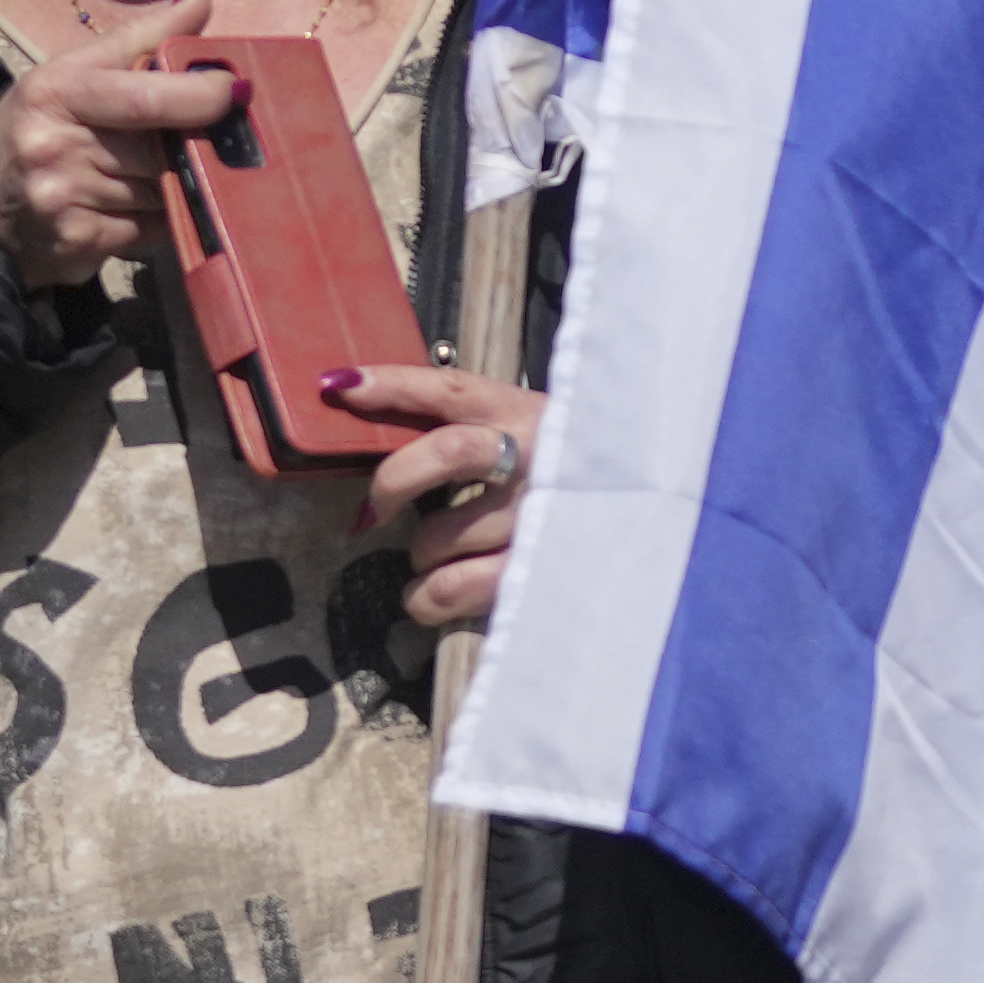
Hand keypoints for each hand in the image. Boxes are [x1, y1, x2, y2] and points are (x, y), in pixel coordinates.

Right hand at [0, 0, 238, 296]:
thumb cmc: (37, 125)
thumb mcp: (72, 72)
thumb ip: (141, 38)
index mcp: (57, 92)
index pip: (146, 96)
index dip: (201, 94)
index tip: (235, 91)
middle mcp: (55, 147)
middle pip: (163, 148)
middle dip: (189, 145)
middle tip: (195, 136)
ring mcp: (65, 202)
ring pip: (164, 192)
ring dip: (173, 184)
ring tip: (147, 172)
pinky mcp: (78, 244)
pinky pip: (153, 229)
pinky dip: (157, 218)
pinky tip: (131, 207)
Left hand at [322, 362, 546, 633]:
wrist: (644, 516)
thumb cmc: (566, 478)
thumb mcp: (528, 434)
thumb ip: (468, 429)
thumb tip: (371, 421)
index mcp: (527, 414)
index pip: (453, 390)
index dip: (395, 384)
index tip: (339, 386)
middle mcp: (538, 458)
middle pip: (447, 453)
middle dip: (392, 484)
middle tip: (371, 513)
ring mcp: (538, 516)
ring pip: (436, 536)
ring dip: (420, 553)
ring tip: (441, 556)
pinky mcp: (534, 570)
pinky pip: (448, 589)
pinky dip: (425, 598)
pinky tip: (435, 593)